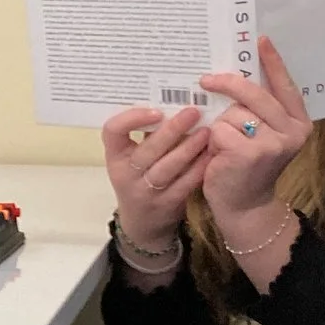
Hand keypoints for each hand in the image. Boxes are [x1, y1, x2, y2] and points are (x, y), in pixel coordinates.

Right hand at [102, 103, 208, 253]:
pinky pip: (185, 183)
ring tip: (207, 131)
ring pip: (169, 167)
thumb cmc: (139, 178)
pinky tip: (212, 154)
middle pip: (148, 150)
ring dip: (190, 147)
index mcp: (114, 156)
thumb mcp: (130, 159)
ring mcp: (146, 191)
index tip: (156, 111)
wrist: (142, 222)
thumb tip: (174, 102)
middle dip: (173, 129)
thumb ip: (145, 136)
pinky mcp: (167, 204)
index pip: (112, 132)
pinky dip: (200, 167)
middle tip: (193, 112)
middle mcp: (126, 174)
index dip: (132, 119)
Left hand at [196, 36, 310, 242]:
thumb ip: (258, 110)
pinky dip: (213, 140)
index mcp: (299, 122)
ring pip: (234, 112)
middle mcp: (293, 131)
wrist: (245, 206)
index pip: (285, 85)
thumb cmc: (247, 165)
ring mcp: (274, 143)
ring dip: (220, 125)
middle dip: (227, 83)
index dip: (272, 62)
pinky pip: (221, 130)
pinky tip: (217, 155)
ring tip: (223, 143)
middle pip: (255, 93)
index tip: (260, 39)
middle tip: (206, 80)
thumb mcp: (261, 134)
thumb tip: (235, 74)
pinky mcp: (251, 153)